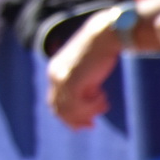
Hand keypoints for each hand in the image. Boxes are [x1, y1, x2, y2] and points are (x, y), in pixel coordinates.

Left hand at [47, 10, 124, 128]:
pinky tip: (103, 97)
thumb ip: (83, 87)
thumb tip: (87, 106)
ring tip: (103, 102)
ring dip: (89, 111)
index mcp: (55, 72)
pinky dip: (93, 105)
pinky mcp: (71, 79)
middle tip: (91, 124)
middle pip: (59, 109)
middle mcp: (54, 75)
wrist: (105, 35)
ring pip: (70, 110)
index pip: (55, 102)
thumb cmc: (100, 51)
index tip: (86, 123)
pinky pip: (79, 104)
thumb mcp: (87, 71)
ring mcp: (61, 78)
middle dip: (76, 119)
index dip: (69, 116)